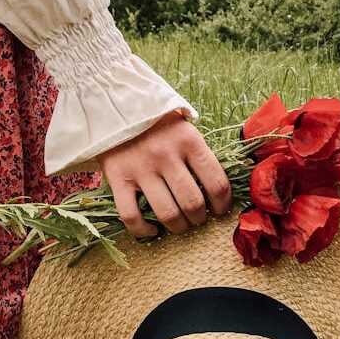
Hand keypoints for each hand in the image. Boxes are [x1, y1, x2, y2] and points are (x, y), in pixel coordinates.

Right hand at [95, 112, 231, 237]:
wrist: (115, 107)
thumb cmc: (157, 122)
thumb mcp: (185, 127)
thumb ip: (199, 153)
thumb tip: (219, 188)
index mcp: (189, 141)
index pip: (217, 183)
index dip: (223, 204)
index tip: (221, 210)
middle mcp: (166, 155)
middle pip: (192, 203)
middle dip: (200, 218)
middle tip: (198, 218)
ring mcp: (141, 168)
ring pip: (167, 213)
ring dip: (178, 226)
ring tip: (180, 224)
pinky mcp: (118, 179)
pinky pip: (131, 216)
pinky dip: (143, 231)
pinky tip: (152, 231)